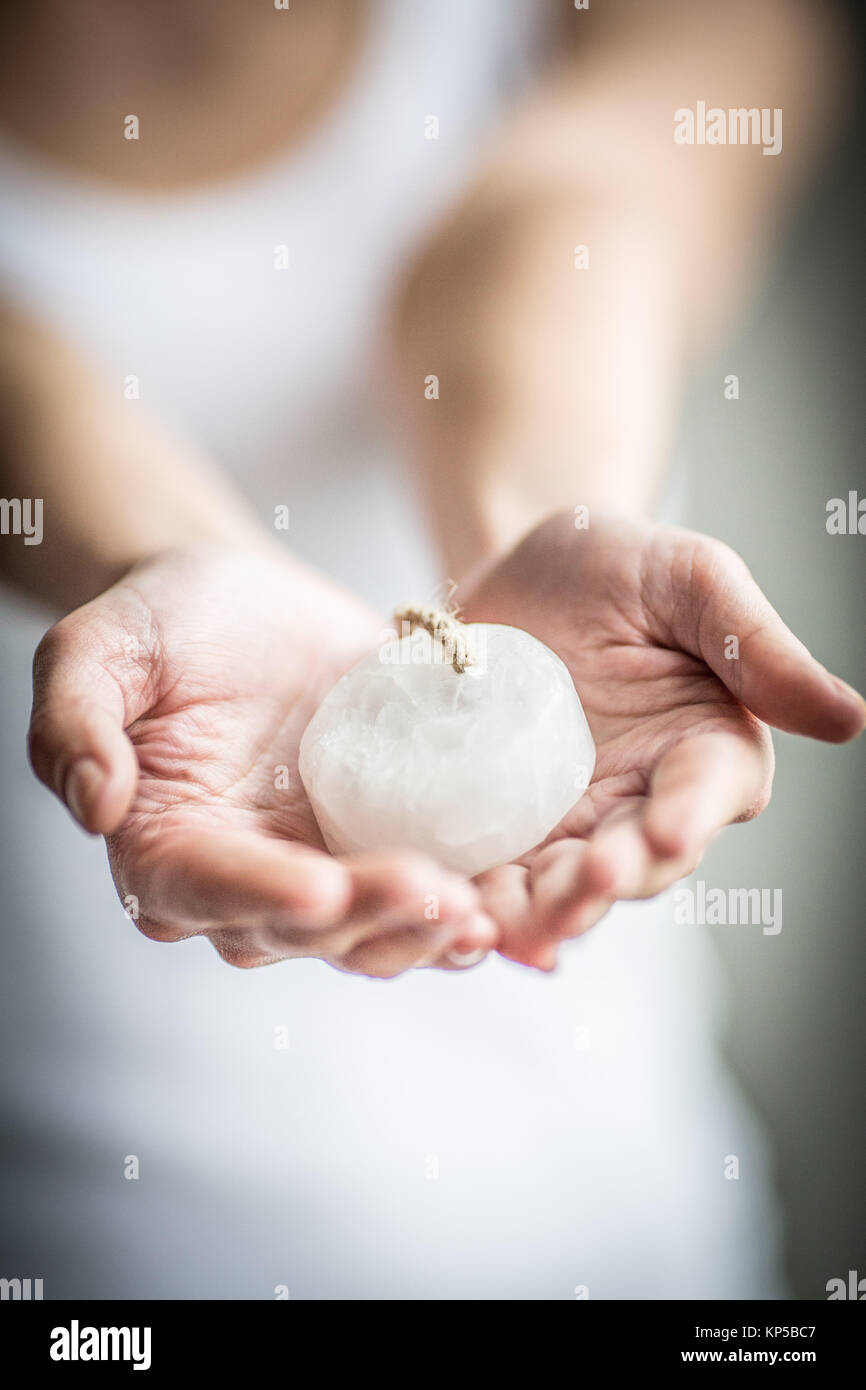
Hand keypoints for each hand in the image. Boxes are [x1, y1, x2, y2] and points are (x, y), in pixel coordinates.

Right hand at [28, 545, 496, 976]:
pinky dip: (461, 910)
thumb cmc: (162, 621)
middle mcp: (242, 876)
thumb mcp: (97, 647)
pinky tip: (509, 912)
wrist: (246, 603)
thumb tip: (94, 806)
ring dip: (420, 932)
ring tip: (477, 914)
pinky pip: (420, 894)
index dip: (260, 893)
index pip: (203, 888)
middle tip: (431, 892)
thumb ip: (75, 721)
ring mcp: (318, 866)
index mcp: (164, 844)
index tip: (319, 886)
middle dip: (365, 916)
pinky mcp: (381, 844)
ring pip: (366, 932)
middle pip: (299, 927)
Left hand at [462, 513, 865, 968]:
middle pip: (641, 859)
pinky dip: (485, 902)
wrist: (511, 572)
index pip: (710, 792)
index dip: (691, 816)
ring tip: (513, 919)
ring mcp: (573, 821)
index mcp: (707, 745)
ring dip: (545, 909)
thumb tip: (849, 719)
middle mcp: (646, 797)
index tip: (667, 832)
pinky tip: (462, 918)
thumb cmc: (614, 563)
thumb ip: (755, 645)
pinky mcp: (510, 828)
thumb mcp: (688, 579)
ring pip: (567, 886)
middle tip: (583, 883)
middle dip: (613, 879)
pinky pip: (501, 876)